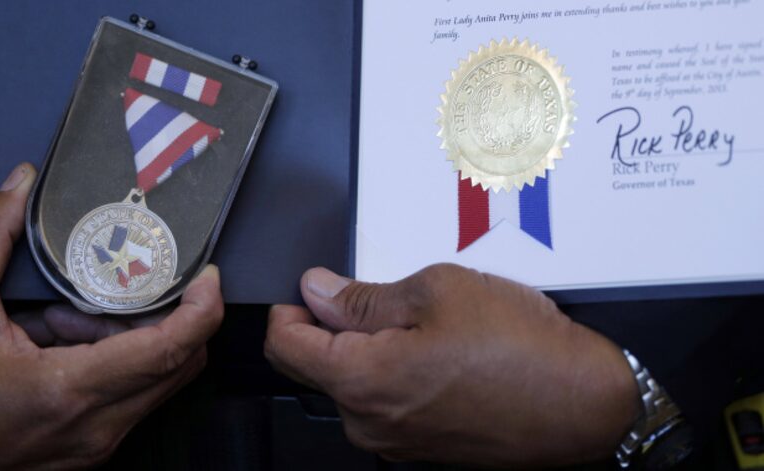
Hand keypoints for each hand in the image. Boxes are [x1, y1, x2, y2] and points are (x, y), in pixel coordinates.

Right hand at [0, 163, 223, 468]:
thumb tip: (21, 185)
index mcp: (67, 392)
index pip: (169, 350)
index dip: (203, 309)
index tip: (207, 276)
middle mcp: (95, 427)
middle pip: (178, 365)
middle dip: (167, 316)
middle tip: (134, 283)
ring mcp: (94, 444)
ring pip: (158, 383)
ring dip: (137, 338)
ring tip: (78, 312)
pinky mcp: (88, 447)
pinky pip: (134, 399)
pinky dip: (121, 361)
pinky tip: (69, 339)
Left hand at [265, 264, 638, 467]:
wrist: (583, 404)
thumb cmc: (521, 349)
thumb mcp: (437, 291)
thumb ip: (363, 296)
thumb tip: (317, 291)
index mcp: (361, 379)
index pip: (285, 346)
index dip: (289, 310)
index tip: (308, 290)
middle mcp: (369, 421)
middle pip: (317, 366)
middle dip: (331, 326)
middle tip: (377, 294)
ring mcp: (396, 440)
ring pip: (353, 383)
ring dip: (368, 348)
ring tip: (423, 322)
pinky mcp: (420, 446)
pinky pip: (385, 402)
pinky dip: (393, 372)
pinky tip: (436, 350)